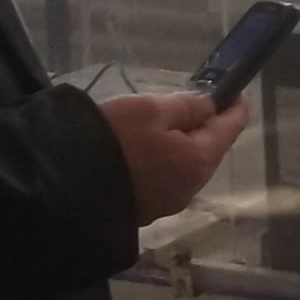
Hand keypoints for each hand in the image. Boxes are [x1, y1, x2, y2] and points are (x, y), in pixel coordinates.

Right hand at [95, 89, 248, 222]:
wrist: (64, 189)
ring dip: (184, 144)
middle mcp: (190, 188)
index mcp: (199, 161)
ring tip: (166, 122)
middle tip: (193, 101)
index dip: (235, 105)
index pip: (232, 128)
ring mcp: (167, 204)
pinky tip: (147, 148)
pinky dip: (165, 160)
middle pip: (210, 149)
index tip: (232, 88)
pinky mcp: (144, 211)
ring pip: (187, 166)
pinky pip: (166, 179)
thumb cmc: (113, 141)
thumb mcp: (151, 110)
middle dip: (206, 125)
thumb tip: (211, 107)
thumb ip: (187, 106)